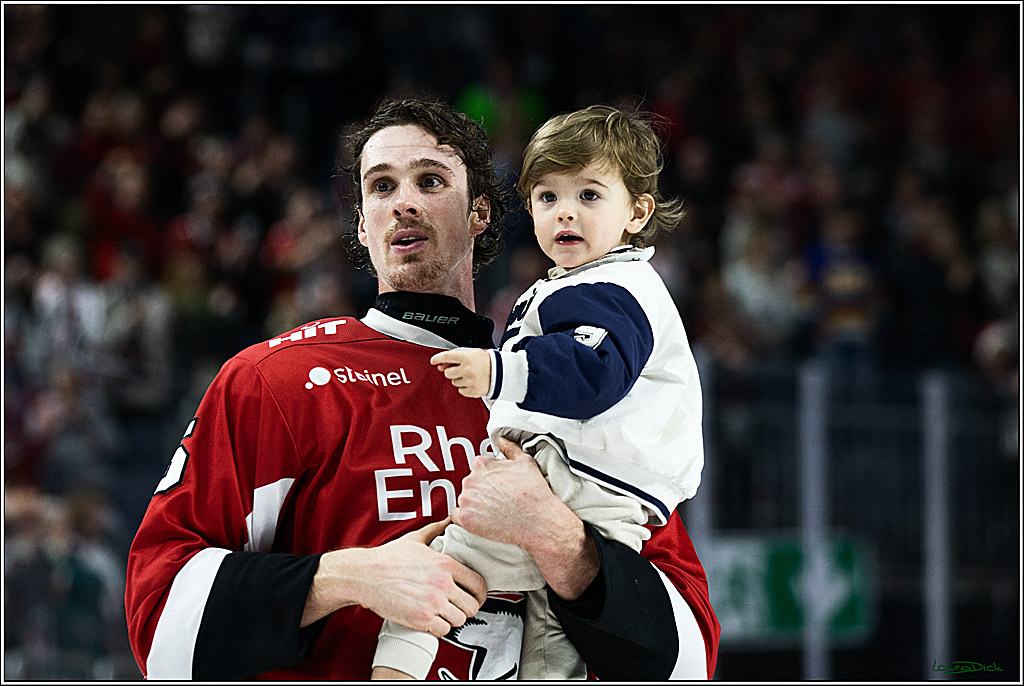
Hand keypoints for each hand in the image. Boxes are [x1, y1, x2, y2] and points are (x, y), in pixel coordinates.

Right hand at [301, 517, 486, 635]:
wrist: (365, 575)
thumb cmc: (388, 558)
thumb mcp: (415, 539)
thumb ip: (436, 529)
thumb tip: (449, 518)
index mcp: (446, 564)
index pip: (479, 583)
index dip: (479, 593)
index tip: (473, 596)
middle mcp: (443, 583)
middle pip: (472, 606)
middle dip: (466, 608)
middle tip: (457, 608)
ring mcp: (433, 602)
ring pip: (460, 620)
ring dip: (452, 619)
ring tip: (442, 614)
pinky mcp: (421, 619)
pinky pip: (443, 631)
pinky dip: (439, 629)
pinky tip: (432, 622)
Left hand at [429, 349, 490, 397]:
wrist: (502, 372)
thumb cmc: (486, 362)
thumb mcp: (472, 354)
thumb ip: (455, 358)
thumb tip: (440, 366)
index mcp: (466, 358)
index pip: (446, 356)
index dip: (437, 358)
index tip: (433, 361)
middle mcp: (467, 369)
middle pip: (447, 373)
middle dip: (452, 371)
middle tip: (462, 369)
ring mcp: (469, 381)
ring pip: (454, 382)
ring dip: (459, 379)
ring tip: (471, 375)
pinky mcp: (472, 391)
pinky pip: (460, 391)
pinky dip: (465, 387)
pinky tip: (473, 382)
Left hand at [452, 437, 599, 599]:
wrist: (538, 521)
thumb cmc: (533, 492)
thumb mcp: (526, 462)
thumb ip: (510, 448)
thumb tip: (502, 441)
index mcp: (481, 464)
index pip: (479, 468)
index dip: (491, 478)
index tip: (499, 485)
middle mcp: (470, 480)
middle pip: (471, 484)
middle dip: (482, 491)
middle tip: (499, 499)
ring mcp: (466, 500)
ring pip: (465, 500)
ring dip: (475, 504)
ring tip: (495, 511)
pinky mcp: (466, 519)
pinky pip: (457, 517)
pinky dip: (467, 518)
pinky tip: (482, 520)